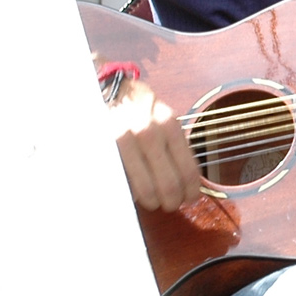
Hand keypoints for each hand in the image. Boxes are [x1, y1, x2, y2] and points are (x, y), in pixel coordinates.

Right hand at [109, 78, 204, 211]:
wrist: (104, 91)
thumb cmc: (137, 108)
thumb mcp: (162, 118)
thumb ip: (173, 145)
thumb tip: (187, 182)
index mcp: (168, 126)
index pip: (188, 170)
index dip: (191, 191)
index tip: (190, 198)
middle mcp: (148, 133)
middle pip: (168, 184)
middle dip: (172, 201)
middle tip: (171, 204)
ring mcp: (123, 142)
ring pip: (145, 189)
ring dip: (152, 201)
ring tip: (153, 202)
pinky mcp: (105, 150)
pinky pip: (123, 182)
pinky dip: (131, 193)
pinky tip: (134, 193)